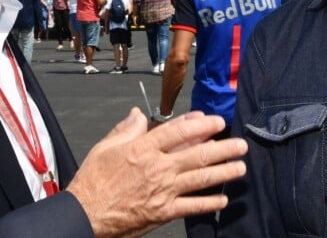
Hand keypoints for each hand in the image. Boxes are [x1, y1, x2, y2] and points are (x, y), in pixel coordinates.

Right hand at [66, 108, 246, 236]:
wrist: (87, 212)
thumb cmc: (94, 178)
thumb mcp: (105, 146)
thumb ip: (126, 129)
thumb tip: (138, 113)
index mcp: (143, 148)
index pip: (177, 131)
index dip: (198, 124)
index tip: (214, 120)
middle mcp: (158, 168)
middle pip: (196, 154)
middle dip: (222, 148)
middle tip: (240, 144)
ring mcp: (163, 191)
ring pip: (200, 179)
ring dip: (223, 172)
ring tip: (240, 167)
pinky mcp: (164, 212)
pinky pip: (193, 206)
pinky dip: (210, 203)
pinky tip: (223, 199)